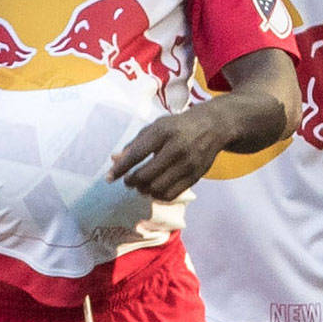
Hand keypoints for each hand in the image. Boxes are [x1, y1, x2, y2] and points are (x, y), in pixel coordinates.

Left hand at [108, 108, 232, 201]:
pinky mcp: (196, 176)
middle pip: (146, 175)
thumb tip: (114, 159)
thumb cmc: (178, 126)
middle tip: (128, 181)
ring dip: (144, 190)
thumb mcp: (156, 127)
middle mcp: (176, 147)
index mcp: (163, 131)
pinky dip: (158, 195)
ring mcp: (188, 163)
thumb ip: (135, 143)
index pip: (136, 154)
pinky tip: (154, 189)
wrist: (213, 126)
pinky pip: (171, 194)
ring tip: (141, 185)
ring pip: (157, 187)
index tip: (109, 178)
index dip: (120, 168)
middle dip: (132, 181)